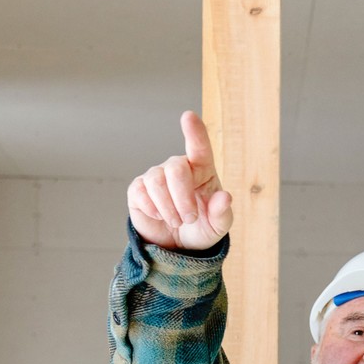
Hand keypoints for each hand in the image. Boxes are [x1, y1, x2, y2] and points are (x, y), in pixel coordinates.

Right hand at [127, 111, 233, 251]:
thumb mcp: (218, 226)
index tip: (188, 116)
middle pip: (175, 168)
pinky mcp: (138, 189)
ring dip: (169, 207)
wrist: (177, 247)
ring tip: (177, 222)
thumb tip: (225, 197)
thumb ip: (223, 213)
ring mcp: (157, 176)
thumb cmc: (200, 228)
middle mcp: (178, 167)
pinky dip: (153, 209)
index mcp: (202, 170)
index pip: (199, 147)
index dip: (194, 132)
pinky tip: (159, 216)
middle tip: (189, 218)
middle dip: (183, 197)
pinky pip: (141, 192)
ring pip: (157, 181)